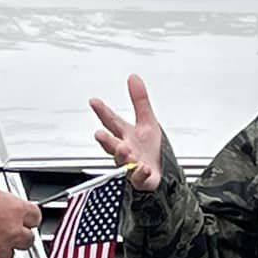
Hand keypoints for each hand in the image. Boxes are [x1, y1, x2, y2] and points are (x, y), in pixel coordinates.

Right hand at [90, 74, 163, 191]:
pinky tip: (144, 168)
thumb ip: (139, 100)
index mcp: (126, 135)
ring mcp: (132, 165)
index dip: (102, 112)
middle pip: (112, 144)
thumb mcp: (148, 121)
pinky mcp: (142, 179)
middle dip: (106, 140)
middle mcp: (126, 150)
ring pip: (123, 161)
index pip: (112, 121)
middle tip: (99, 134)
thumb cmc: (151, 149)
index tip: (94, 101)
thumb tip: (133, 78)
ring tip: (123, 148)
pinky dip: (141, 173)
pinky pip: (140, 177)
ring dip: (122, 155)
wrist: (163, 173)